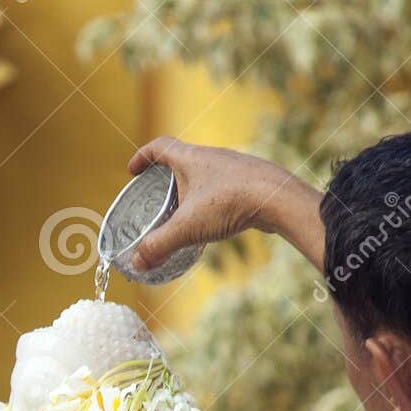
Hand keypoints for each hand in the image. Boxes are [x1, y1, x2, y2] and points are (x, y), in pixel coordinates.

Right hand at [124, 137, 318, 271]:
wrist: (278, 198)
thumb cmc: (231, 202)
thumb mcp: (188, 227)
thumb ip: (159, 245)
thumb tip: (136, 263)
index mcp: (190, 158)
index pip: (159, 147)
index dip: (142, 157)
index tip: (132, 171)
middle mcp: (212, 157)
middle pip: (182, 160)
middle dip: (166, 178)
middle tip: (157, 198)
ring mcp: (233, 168)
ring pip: (205, 175)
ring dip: (192, 190)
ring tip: (185, 212)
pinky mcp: (250, 182)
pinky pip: (225, 187)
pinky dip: (213, 200)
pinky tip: (216, 219)